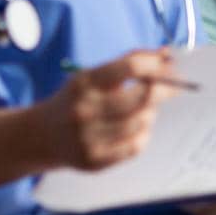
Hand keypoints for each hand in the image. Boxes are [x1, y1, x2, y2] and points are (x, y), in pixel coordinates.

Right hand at [33, 50, 179, 170]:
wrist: (40, 136)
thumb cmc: (76, 100)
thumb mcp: (92, 75)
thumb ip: (128, 62)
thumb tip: (166, 54)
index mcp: (84, 83)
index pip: (131, 68)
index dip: (157, 64)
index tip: (171, 64)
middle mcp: (84, 110)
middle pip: (142, 96)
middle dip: (164, 88)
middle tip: (175, 86)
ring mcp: (87, 137)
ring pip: (142, 121)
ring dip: (151, 112)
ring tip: (146, 108)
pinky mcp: (94, 160)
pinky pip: (135, 145)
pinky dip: (143, 134)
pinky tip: (137, 127)